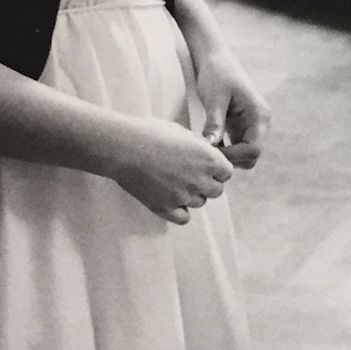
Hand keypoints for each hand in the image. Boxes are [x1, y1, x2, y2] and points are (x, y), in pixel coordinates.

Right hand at [101, 116, 232, 224]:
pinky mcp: (165, 208)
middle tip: (191, 175)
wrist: (124, 147)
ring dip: (192, 195)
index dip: (217, 169)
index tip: (206, 165)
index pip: (227, 173)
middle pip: (217, 191)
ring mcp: (183, 197)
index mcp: (209, 160)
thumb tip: (206, 151)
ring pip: (200, 203)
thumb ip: (199, 145)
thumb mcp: (182, 131)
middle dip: (207, 183)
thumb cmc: (152, 132)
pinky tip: (171, 200)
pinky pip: (183, 218)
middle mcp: (200, 180)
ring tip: (175, 184)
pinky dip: (180, 211)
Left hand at [194, 50, 269, 169]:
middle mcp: (261, 122)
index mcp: (260, 115)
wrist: (214, 58)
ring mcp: (252, 125)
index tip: (209, 153)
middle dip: (230, 158)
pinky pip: (236, 146)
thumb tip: (210, 148)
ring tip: (205, 147)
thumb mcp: (214, 99)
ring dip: (226, 154)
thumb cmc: (216, 74)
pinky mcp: (241, 125)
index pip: (253, 150)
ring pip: (244, 154)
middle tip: (205, 152)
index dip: (233, 157)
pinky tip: (207, 142)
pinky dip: (224, 148)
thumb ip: (214, 124)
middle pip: (251, 156)